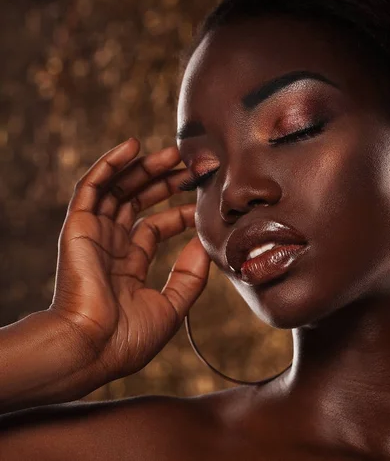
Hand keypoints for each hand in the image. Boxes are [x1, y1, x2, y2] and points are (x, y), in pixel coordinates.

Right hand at [49, 138, 209, 382]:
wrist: (92, 349)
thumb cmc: (129, 338)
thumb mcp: (172, 307)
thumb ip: (190, 276)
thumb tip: (205, 245)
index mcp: (129, 266)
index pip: (156, 228)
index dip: (180, 212)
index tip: (204, 199)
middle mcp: (111, 246)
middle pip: (138, 203)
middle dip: (165, 183)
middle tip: (192, 166)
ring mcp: (94, 235)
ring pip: (119, 189)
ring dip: (144, 168)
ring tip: (173, 152)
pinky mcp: (78, 226)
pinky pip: (92, 187)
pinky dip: (110, 164)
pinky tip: (133, 146)